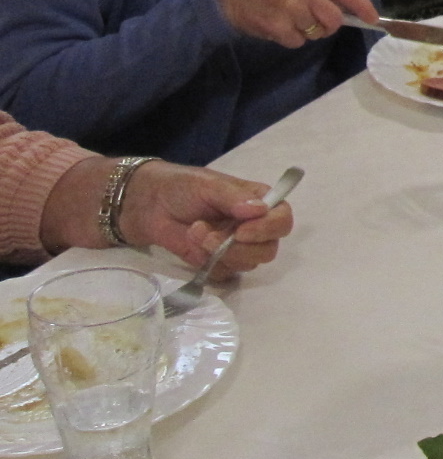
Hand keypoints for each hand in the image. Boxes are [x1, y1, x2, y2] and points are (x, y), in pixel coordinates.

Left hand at [40, 158, 295, 272]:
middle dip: (242, 248)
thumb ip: (233, 197)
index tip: (241, 231)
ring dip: (222, 253)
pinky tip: (192, 246)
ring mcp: (235, 246)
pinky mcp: (215, 262)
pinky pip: (225, 273)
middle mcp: (253, 226)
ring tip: (196, 234)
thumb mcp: (208, 185)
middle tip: (212, 238)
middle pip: (269, 248)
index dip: (268, 229)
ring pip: (249, 264)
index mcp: (259, 202)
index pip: (282, 219)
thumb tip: (259, 211)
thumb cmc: (179, 187)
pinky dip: (209, 263)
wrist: (144, 205)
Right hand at [214, 0, 377, 47]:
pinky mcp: (277, 25)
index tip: (373, 18)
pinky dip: (289, 39)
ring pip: (315, 32)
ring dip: (305, 32)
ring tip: (286, 20)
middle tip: (316, 25)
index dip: (361, 5)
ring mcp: (289, 7)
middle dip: (329, 26)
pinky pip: (297, 41)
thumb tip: (342, 8)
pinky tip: (276, 27)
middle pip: (333, 18)